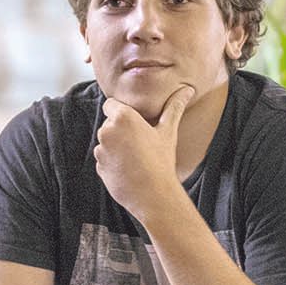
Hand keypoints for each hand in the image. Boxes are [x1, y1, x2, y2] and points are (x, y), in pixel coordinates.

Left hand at [94, 85, 193, 224]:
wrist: (153, 194)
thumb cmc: (162, 160)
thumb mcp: (168, 131)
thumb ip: (174, 107)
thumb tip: (187, 90)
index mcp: (122, 118)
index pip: (111, 104)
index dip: (122, 111)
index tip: (134, 121)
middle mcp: (106, 131)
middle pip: (109, 123)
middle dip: (121, 130)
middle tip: (140, 142)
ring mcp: (100, 150)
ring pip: (106, 141)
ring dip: (116, 146)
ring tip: (136, 157)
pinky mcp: (98, 166)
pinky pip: (105, 158)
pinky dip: (113, 161)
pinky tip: (129, 168)